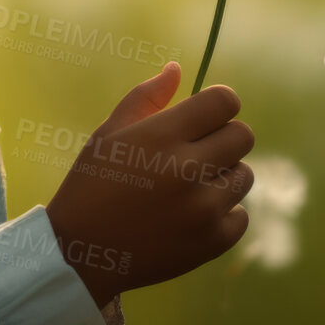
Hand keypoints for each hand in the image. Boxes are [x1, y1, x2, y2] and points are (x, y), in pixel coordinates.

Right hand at [44, 61, 253, 306]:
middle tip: (196, 154)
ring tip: (192, 187)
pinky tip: (195, 216)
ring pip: (245, 175)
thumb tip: (177, 69)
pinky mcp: (211, 243)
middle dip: (223, 138)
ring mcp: (204, 209)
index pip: (225, 101)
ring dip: (224, 176)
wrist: (80, 254)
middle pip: (243, 136)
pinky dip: (224, 215)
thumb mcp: (109, 134)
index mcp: (163, 136)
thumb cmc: (91, 186)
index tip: (204, 117)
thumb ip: (145, 98)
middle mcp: (189, 169)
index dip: (218, 105)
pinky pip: (241, 216)